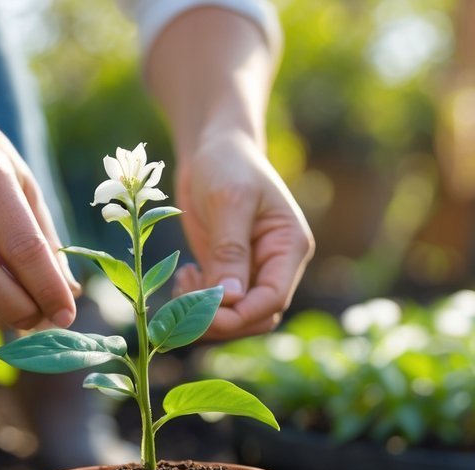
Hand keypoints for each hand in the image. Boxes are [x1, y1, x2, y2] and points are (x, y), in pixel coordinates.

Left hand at [171, 133, 312, 338]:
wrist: (214, 147)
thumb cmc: (228, 163)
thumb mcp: (228, 201)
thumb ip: (230, 250)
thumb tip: (230, 298)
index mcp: (289, 246)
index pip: (274, 299)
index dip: (240, 314)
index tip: (203, 313)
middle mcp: (277, 264)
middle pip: (257, 316)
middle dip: (221, 319)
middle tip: (185, 302)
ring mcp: (254, 271)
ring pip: (238, 316)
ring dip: (207, 314)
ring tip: (185, 283)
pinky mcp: (230, 272)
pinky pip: (220, 305)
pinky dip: (198, 303)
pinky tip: (186, 278)